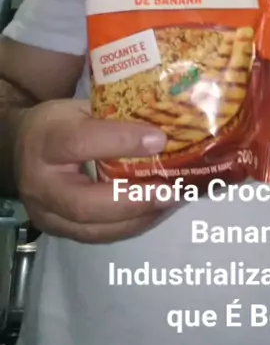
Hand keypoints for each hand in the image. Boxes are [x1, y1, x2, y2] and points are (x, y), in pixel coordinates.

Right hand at [15, 99, 171, 243]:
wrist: (24, 147)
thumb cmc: (60, 123)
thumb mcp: (81, 108)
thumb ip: (116, 119)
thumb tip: (167, 126)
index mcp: (45, 141)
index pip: (80, 143)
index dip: (122, 142)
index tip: (160, 140)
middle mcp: (39, 183)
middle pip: (84, 203)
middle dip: (133, 200)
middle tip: (170, 190)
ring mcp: (46, 214)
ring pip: (94, 229)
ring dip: (139, 218)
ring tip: (171, 201)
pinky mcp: (59, 232)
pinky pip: (98, 236)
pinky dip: (131, 226)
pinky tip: (156, 211)